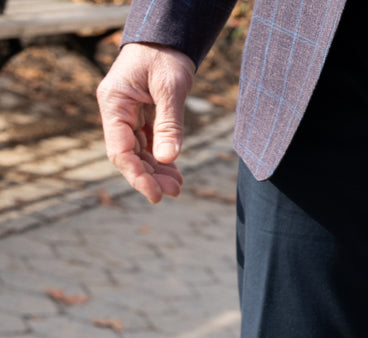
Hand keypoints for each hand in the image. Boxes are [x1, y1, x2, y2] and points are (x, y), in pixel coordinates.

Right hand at [97, 43, 194, 203]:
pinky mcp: (141, 117)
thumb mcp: (170, 87)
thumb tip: (167, 160)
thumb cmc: (165, 54)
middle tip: (174, 192)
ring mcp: (128, 116)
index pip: (120, 150)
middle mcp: (117, 112)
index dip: (136, 176)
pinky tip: (175, 173)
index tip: (155, 195)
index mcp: (114, 103)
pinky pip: (148, 145)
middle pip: (129, 156)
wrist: (167, 36)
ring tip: (177, 186)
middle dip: (150, 177)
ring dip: (157, 172)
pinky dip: (161, 160)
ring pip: (139, 154)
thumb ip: (169, 124)